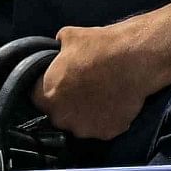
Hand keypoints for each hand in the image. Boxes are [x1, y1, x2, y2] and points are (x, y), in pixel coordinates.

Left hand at [33, 25, 153, 140]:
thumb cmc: (98, 46)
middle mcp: (62, 118)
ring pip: (81, 124)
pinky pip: (103, 128)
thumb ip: (57, 50)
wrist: (133, 59)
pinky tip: (115, 103)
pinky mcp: (108, 132)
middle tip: (83, 89)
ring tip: (101, 96)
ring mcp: (85, 128)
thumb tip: (58, 47)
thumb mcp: (67, 38)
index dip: (49, 89)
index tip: (60, 83)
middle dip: (68, 103)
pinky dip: (108, 119)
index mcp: (47, 97)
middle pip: (59, 114)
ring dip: (87, 114)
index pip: (38, 97)